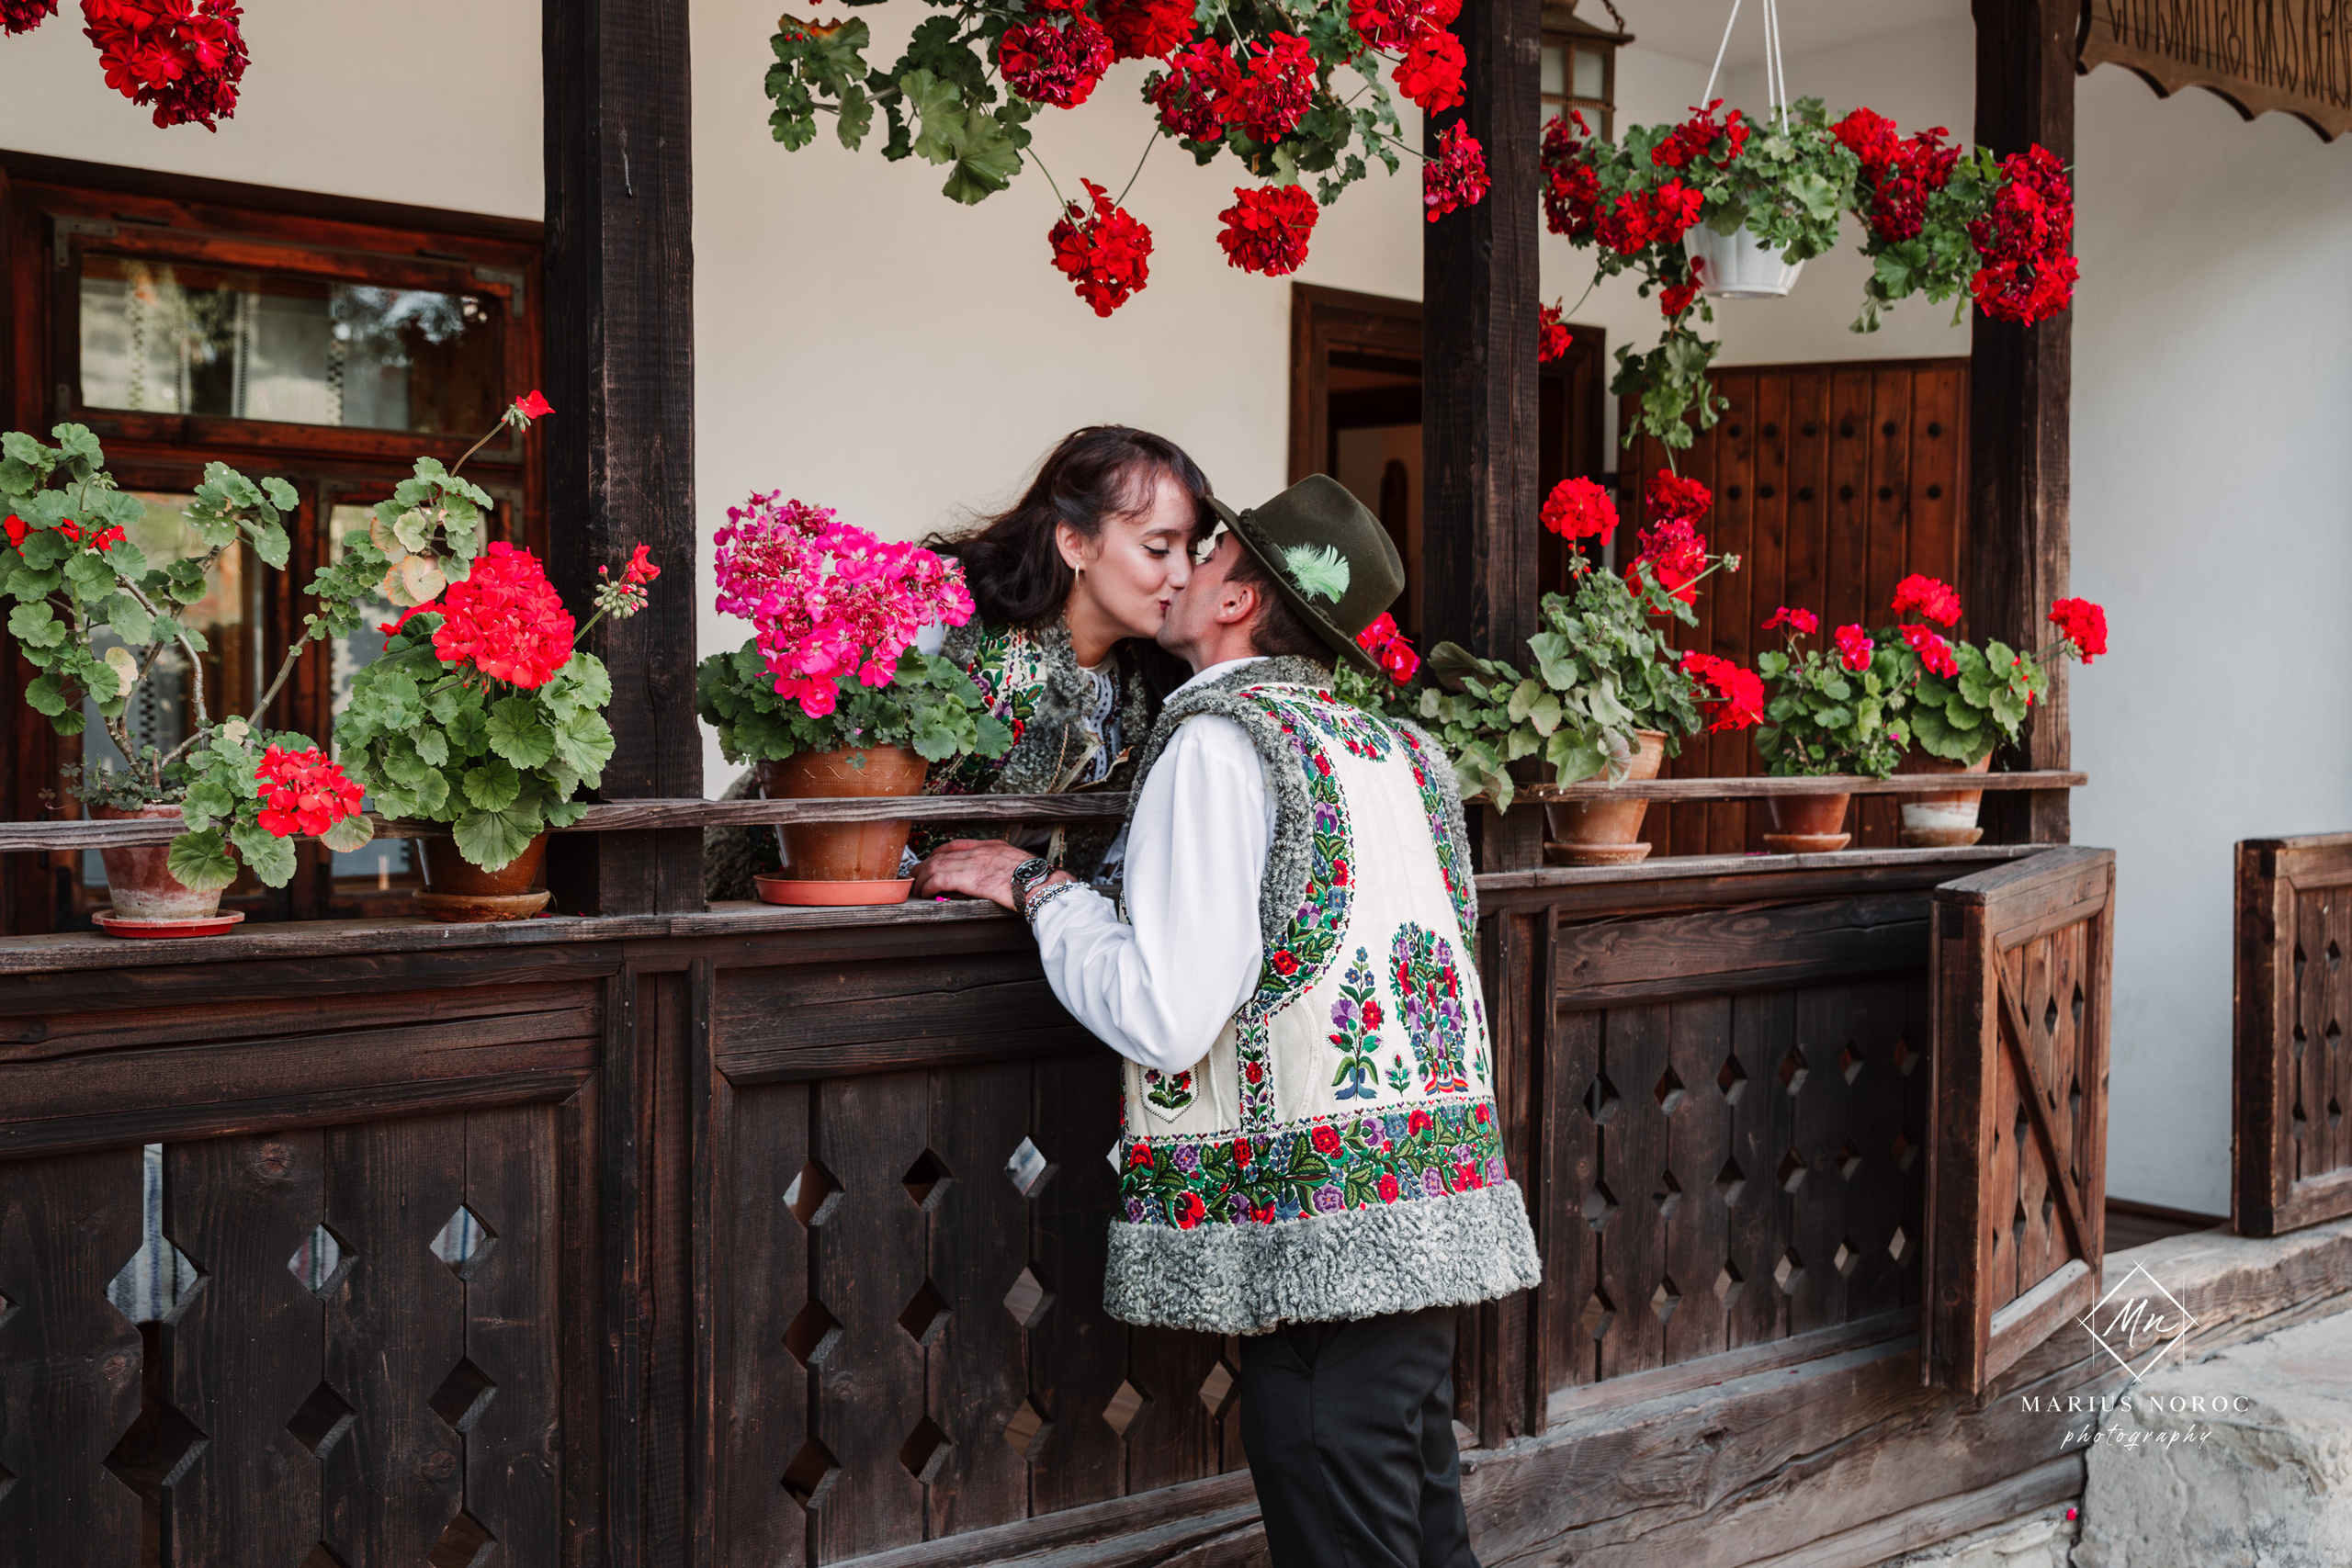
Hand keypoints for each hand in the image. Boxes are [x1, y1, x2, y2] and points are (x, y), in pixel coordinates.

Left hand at [911, 839, 1051, 910]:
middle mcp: (980, 850)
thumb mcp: (1018, 867)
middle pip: (942, 853)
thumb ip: (1002, 868)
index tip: (932, 861)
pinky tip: (926, 893)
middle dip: (925, 864)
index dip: (940, 853)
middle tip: (916, 874)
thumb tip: (992, 880)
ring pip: (936, 865)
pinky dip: (929, 886)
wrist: (1042, 884)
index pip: (957, 845)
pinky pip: (939, 879)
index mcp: (992, 846)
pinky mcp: (970, 877)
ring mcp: (974, 862)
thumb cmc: (1037, 881)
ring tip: (917, 887)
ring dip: (923, 877)